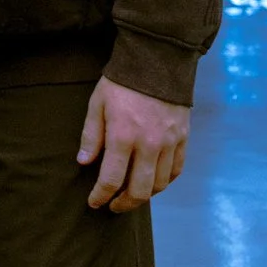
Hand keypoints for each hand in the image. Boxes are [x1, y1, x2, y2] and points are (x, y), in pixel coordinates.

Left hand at [78, 77, 188, 212]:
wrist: (157, 61)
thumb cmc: (121, 82)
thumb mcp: (97, 104)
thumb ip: (91, 136)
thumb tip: (83, 163)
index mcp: (122, 136)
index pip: (111, 179)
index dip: (100, 196)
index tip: (94, 202)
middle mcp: (148, 145)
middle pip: (139, 190)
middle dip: (123, 204)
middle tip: (113, 206)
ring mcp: (168, 143)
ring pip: (159, 184)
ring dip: (144, 195)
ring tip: (131, 195)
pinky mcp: (182, 138)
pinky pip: (176, 170)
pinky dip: (165, 182)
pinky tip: (153, 182)